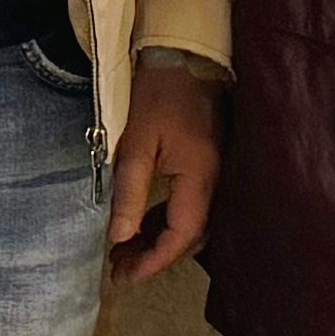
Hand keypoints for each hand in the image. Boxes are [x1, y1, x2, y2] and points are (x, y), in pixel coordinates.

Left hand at [107, 60, 221, 278]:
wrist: (184, 57)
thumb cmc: (158, 95)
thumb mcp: (136, 144)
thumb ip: (130, 193)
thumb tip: (120, 238)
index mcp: (200, 177)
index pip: (181, 235)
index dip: (154, 261)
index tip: (124, 277)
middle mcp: (215, 182)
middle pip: (190, 236)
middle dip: (155, 257)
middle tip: (118, 268)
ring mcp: (216, 174)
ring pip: (192, 223)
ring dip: (160, 241)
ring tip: (124, 251)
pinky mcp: (208, 166)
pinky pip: (192, 205)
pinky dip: (167, 222)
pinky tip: (143, 224)